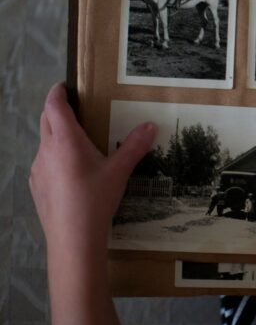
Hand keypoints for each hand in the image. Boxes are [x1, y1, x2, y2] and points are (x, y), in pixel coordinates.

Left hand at [29, 82, 155, 253]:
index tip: (65, 85)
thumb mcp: (120, 171)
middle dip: (57, 110)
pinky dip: (55, 157)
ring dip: (56, 136)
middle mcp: (46, 150)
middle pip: (46, 120)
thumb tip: (150, 125)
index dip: (57, 92)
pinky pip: (44, 163)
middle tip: (76, 109)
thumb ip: (135, 146)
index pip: (54, 106)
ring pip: (44, 143)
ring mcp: (37, 169)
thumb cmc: (95, 199)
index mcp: (65, 140)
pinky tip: (72, 173)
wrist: (72, 238)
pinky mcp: (36, 186)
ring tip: (79, 143)